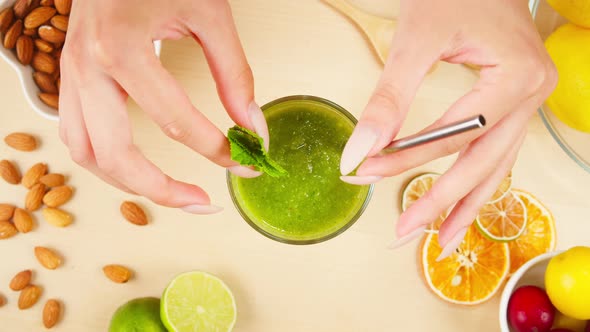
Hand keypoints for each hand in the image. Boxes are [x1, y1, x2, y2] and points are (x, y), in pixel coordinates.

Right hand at [59, 0, 267, 212]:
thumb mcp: (209, 15)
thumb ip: (233, 74)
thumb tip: (252, 126)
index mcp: (122, 49)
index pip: (177, 123)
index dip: (218, 150)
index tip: (245, 161)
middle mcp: (87, 68)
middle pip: (117, 156)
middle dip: (165, 191)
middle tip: (205, 203)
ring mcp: (71, 74)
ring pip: (87, 154)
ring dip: (127, 184)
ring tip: (171, 194)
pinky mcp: (70, 77)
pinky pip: (76, 134)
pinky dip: (104, 159)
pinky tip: (135, 165)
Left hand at [339, 0, 556, 256]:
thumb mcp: (415, 41)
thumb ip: (389, 98)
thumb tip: (358, 151)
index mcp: (515, 78)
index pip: (452, 135)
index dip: (405, 158)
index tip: (365, 171)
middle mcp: (532, 94)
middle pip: (482, 163)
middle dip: (440, 201)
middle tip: (404, 232)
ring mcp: (529, 101)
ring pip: (496, 165)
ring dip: (466, 204)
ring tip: (440, 240)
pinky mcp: (515, 102)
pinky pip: (497, 151)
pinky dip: (476, 180)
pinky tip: (461, 205)